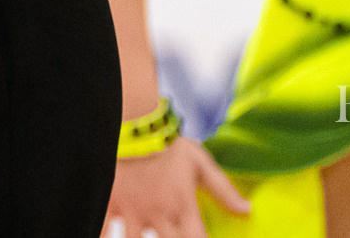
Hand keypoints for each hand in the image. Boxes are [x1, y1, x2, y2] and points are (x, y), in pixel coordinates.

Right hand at [101, 137, 247, 237]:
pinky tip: (109, 236)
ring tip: (146, 235)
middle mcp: (158, 214)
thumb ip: (223, 189)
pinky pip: (103, 229)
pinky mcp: (110, 203)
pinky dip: (103, 235)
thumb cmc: (168, 143)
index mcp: (182, 206)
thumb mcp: (200, 163)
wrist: (131, 122)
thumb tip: (246, 209)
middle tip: (174, 236)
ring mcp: (132, 211)